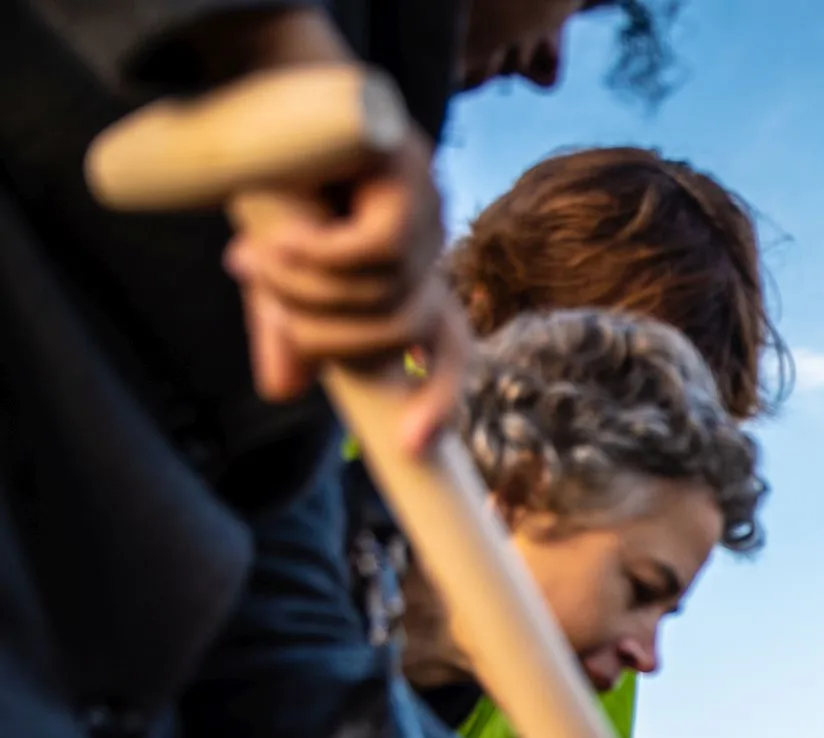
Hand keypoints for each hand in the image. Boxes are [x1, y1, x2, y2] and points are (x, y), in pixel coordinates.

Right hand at [223, 126, 470, 453]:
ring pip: (385, 292)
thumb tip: (284, 391)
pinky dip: (320, 254)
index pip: (452, 350)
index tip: (411, 447)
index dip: (441, 400)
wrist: (264, 89)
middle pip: (406, 331)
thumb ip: (287, 326)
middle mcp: (430, 249)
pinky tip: (279, 235)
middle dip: (328, 335)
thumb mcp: (275, 270)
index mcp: (411, 280)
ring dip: (309, 288)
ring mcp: (427, 207)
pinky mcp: (408, 167)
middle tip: (264, 296)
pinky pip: (375, 247)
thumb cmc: (277, 187)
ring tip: (256, 256)